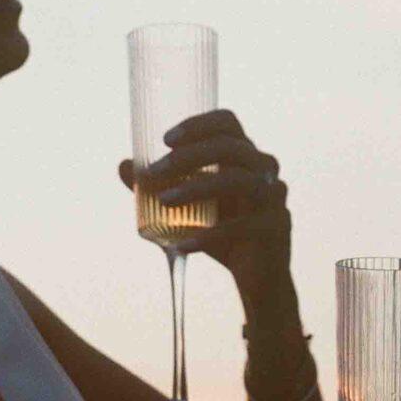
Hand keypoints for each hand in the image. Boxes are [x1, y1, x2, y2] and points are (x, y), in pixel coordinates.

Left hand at [119, 109, 294, 314]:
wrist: (259, 277)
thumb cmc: (224, 233)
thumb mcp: (191, 207)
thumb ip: (162, 186)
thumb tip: (124, 166)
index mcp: (245, 156)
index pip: (227, 122)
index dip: (198, 124)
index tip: (166, 140)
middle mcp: (264, 169)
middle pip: (231, 146)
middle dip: (189, 156)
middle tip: (155, 172)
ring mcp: (274, 197)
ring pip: (238, 180)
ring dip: (197, 187)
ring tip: (164, 201)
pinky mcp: (276, 227)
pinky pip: (244, 225)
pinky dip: (210, 234)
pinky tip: (184, 245)